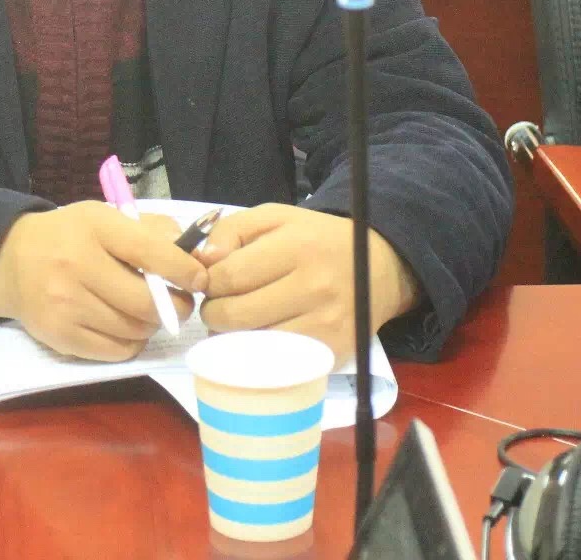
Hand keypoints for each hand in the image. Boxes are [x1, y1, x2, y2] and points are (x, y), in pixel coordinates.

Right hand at [0, 203, 206, 361]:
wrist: (10, 261)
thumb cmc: (71, 236)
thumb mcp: (106, 217)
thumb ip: (153, 231)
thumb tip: (197, 256)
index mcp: (95, 227)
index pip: (150, 252)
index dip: (184, 270)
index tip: (200, 279)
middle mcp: (77, 265)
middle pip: (145, 301)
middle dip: (175, 307)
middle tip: (180, 302)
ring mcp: (65, 305)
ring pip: (134, 330)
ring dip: (151, 325)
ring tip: (146, 311)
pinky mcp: (60, 336)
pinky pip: (116, 351)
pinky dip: (131, 343)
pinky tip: (125, 326)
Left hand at [197, 204, 417, 366]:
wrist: (377, 266)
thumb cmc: (315, 239)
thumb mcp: (275, 217)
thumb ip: (232, 230)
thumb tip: (203, 260)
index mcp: (296, 246)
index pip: (228, 276)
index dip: (208, 283)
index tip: (211, 283)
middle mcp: (313, 285)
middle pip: (235, 315)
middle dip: (214, 313)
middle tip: (219, 306)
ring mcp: (325, 323)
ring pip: (252, 344)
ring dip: (232, 337)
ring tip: (238, 322)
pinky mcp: (332, 351)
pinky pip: (276, 361)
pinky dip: (258, 353)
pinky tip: (259, 337)